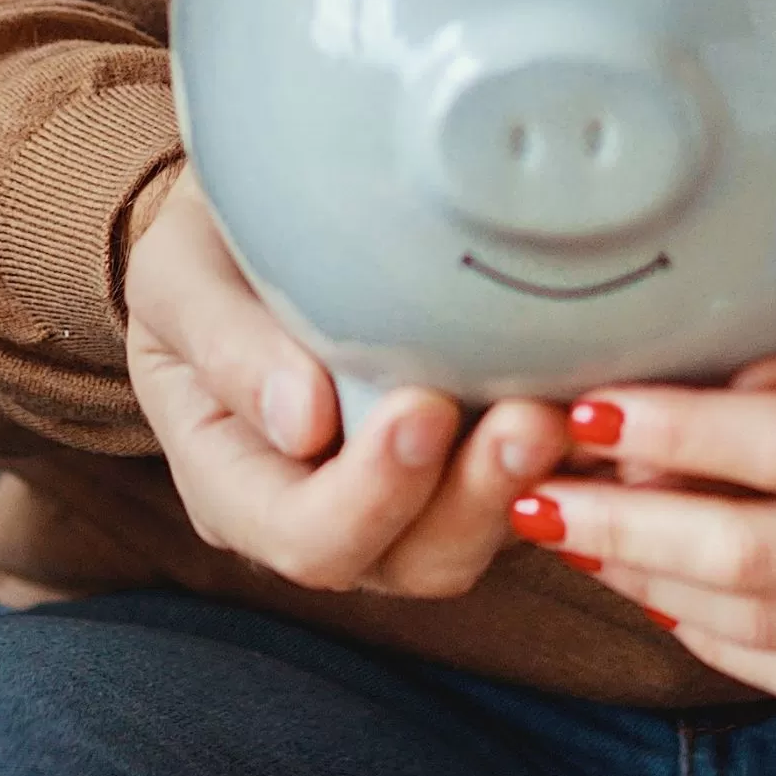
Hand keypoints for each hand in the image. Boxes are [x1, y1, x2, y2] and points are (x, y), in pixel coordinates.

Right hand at [121, 169, 564, 595]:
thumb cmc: (204, 250)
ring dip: (526, 483)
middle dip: (471, 499)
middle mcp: (324, 513)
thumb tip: (302, 419)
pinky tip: (595, 399)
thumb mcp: (180, 276)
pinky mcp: (468, 463)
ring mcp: (404, 500)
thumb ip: (224, 343)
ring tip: (565, 410)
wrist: (253, 216)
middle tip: (526, 417)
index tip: (420, 410)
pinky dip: (565, 461)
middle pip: (407, 560)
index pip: (301, 536)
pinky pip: (523, 490)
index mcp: (236, 485)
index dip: (369, 496)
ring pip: (477, 538)